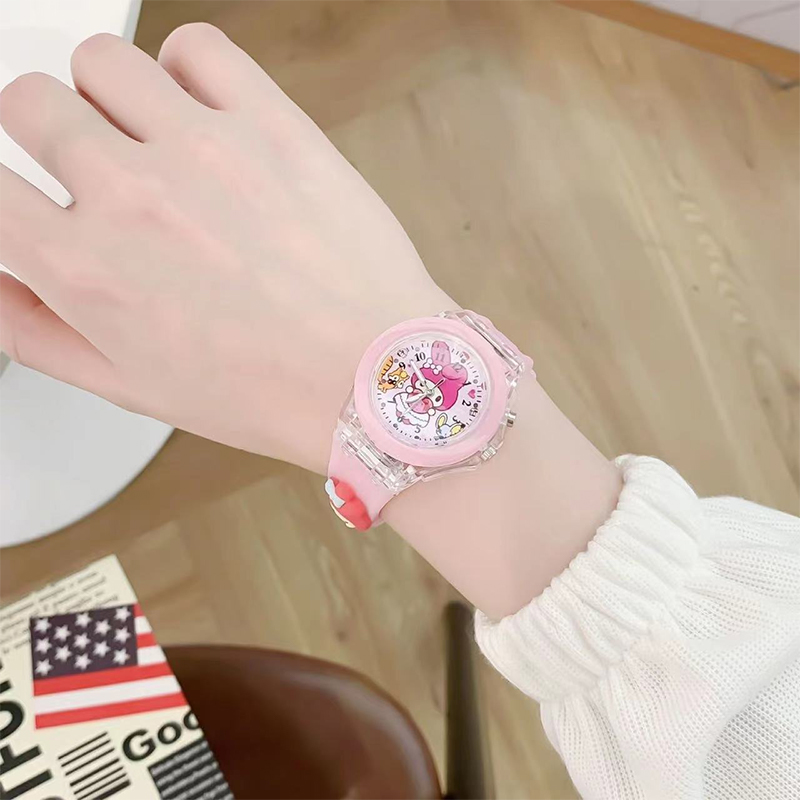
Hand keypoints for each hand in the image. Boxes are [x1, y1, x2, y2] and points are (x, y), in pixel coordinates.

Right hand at [0, 25, 451, 471]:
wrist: (371, 376)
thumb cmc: (266, 391)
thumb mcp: (131, 387)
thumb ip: (37, 332)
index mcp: (87, 272)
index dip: (6, 193)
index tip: (30, 198)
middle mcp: (132, 199)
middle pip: (27, 103)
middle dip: (48, 137)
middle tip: (94, 169)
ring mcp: (204, 151)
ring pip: (102, 61)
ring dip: (112, 97)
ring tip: (153, 140)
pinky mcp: (272, 124)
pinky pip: (196, 46)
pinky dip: (187, 70)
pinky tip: (207, 115)